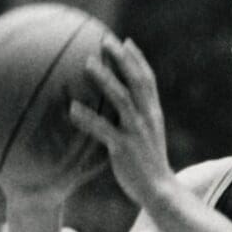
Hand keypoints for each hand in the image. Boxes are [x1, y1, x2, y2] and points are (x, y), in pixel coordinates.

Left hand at [70, 35, 175, 207]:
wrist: (160, 191)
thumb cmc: (149, 165)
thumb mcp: (147, 138)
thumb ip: (135, 121)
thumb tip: (116, 110)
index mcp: (154, 114)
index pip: (148, 80)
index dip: (137, 59)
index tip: (125, 42)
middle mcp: (148, 118)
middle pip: (138, 80)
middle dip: (123, 58)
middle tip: (105, 40)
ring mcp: (137, 132)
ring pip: (122, 98)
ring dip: (105, 78)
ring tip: (87, 62)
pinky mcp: (125, 148)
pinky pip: (104, 130)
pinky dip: (88, 118)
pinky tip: (71, 109)